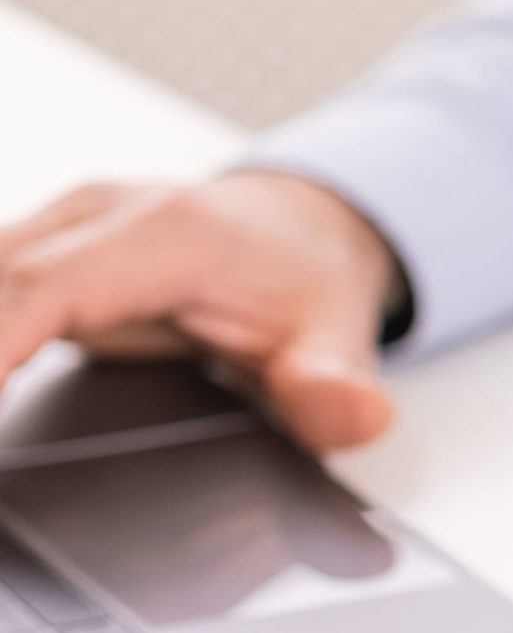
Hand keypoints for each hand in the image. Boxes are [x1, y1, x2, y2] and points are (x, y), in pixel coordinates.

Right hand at [0, 172, 406, 449]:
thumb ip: (336, 386)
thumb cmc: (311, 282)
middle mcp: (100, 217)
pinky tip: (0, 401)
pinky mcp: (47, 251)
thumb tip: (357, 416)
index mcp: (168, 236)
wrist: (308, 231)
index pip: (44, 289)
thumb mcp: (340, 342)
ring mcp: (64, 228)